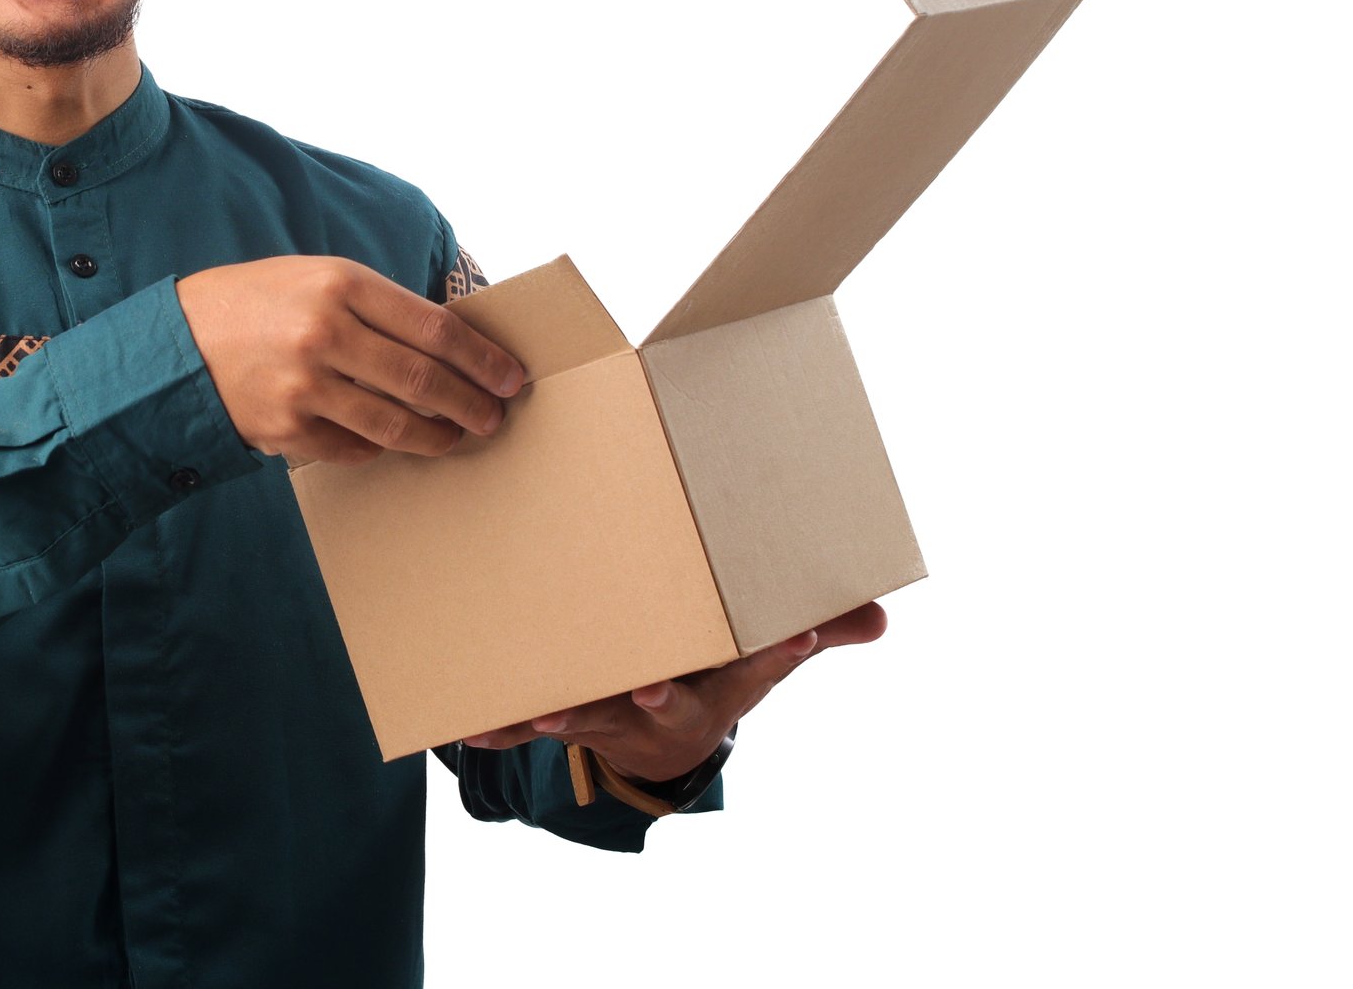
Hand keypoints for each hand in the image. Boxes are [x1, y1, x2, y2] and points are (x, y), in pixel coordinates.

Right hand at [174, 255, 526, 466]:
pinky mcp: (287, 429)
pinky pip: (354, 448)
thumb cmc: (253, 304)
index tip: (509, 376)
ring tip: (455, 436)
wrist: (172, 345)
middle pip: (424, 380)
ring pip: (396, 425)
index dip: (481, 358)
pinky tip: (389, 441)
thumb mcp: (314, 278)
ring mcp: (305, 387)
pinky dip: (378, 447)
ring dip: (436, 436)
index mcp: (339, 283)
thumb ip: (376, 305)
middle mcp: (324, 333)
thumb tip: (447, 342)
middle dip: (471, 403)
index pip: (434, 326)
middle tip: (494, 416)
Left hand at [457, 601, 889, 780]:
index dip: (777, 654)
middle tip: (649, 691)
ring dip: (569, 720)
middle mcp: (670, 702)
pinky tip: (473, 730)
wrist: (663, 735)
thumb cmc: (715, 671)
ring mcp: (619, 714)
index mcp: (722, 681)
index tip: (794, 637)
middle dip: (659, 699)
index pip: (758, 667)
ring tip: (541, 719)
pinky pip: (534, 722)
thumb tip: (879, 616)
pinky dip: (504, 727)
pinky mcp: (573, 714)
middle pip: (669, 703)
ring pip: (594, 719)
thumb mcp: (765, 655)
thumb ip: (819, 630)